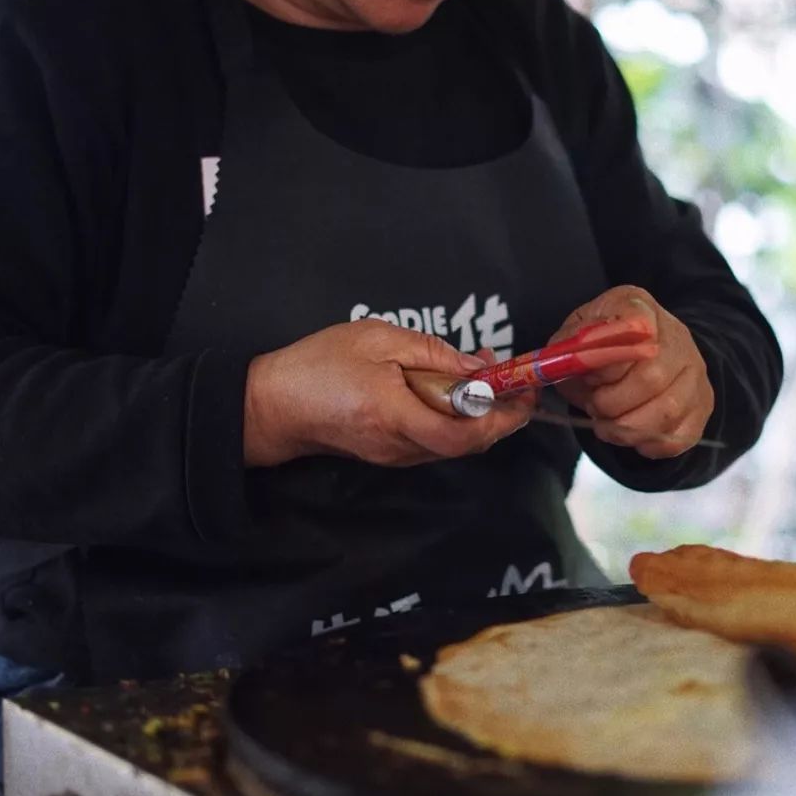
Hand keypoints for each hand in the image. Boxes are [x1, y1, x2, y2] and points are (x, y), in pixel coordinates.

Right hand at [244, 320, 533, 467]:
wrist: (272, 406)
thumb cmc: (318, 365)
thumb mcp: (377, 339)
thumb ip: (432, 354)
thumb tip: (479, 369)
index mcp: (397, 416)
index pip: (467, 433)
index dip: (504, 415)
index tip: (524, 389)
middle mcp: (402, 446)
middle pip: (469, 442)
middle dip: (502, 414)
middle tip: (515, 379)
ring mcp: (396, 455)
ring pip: (456, 444)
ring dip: (481, 415)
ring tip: (488, 376)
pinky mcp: (390, 454)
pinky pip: (436, 441)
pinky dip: (457, 418)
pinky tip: (454, 389)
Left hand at [548, 286, 712, 457]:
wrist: (650, 352)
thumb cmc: (604, 343)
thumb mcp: (579, 332)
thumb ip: (569, 345)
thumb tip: (567, 367)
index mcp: (640, 308)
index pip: (635, 326)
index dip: (608, 360)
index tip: (589, 376)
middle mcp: (677, 337)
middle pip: (651, 378)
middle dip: (611, 403)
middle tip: (594, 407)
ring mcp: (695, 372)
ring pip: (666, 412)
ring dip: (626, 429)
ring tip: (606, 426)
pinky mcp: (703, 405)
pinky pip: (678, 436)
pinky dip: (648, 445)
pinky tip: (632, 436)